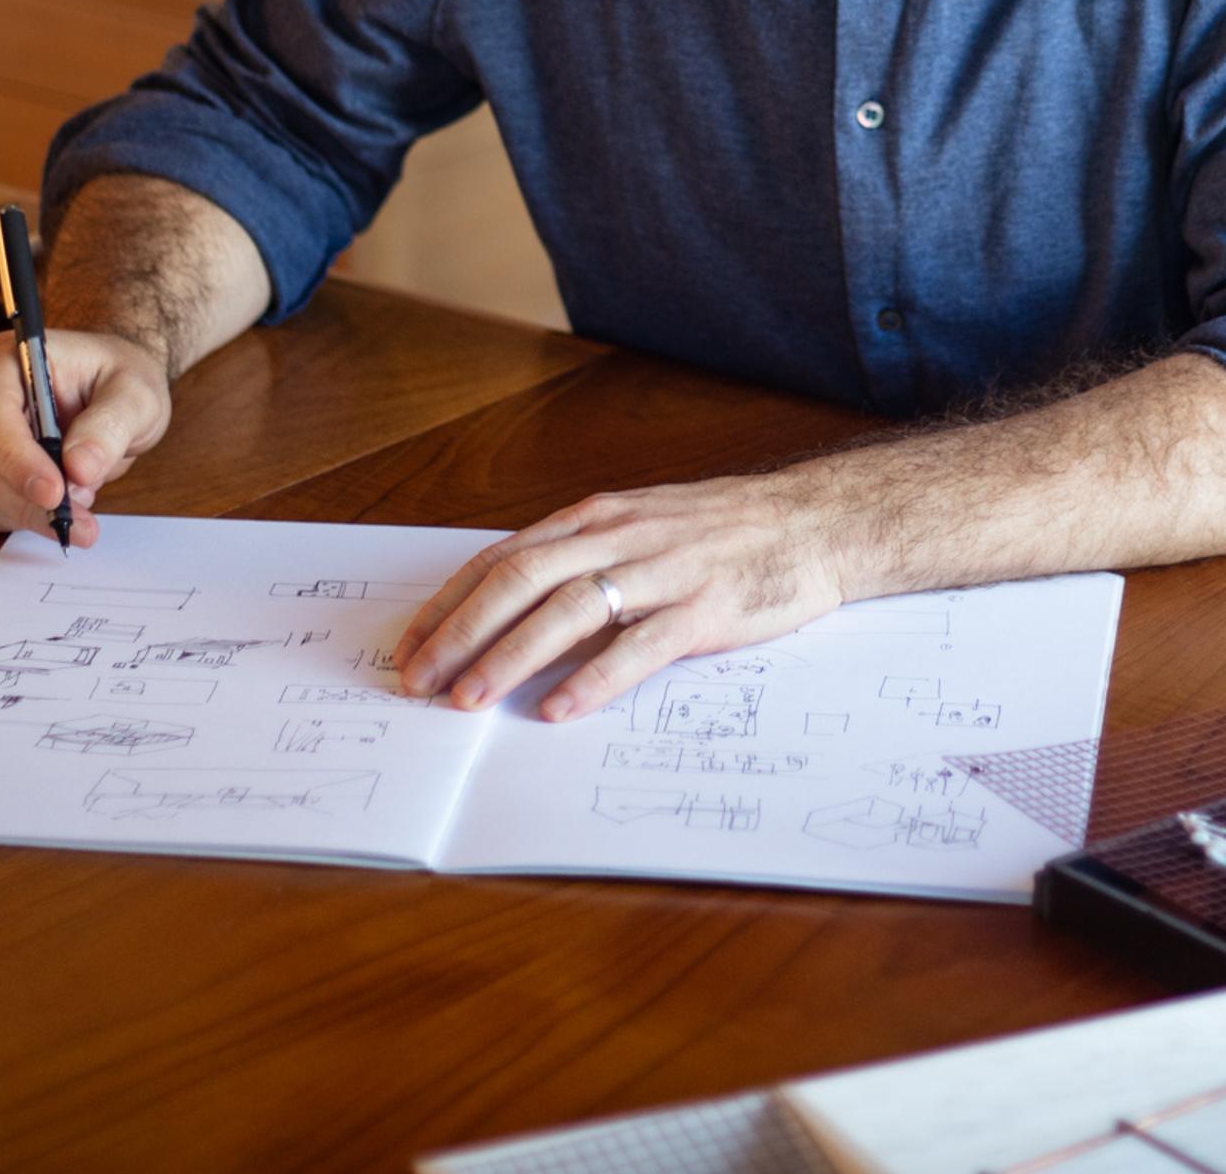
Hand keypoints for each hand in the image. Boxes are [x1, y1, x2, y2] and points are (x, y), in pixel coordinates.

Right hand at [0, 327, 171, 546]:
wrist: (110, 390)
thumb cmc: (117, 381)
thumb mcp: (136, 396)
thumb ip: (110, 426)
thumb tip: (80, 469)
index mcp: (9, 357)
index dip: (16, 458)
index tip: (55, 494)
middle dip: (23, 499)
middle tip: (79, 521)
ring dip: (19, 512)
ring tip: (76, 508)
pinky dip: (11, 516)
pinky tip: (49, 508)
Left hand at [393, 472, 856, 721]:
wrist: (817, 522)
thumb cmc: (725, 530)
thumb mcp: (641, 525)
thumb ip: (583, 558)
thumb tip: (511, 607)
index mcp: (598, 517)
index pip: (503, 556)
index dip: (449, 602)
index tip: (408, 645)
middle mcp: (621, 537)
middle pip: (521, 579)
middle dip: (460, 631)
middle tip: (417, 680)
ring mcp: (664, 571)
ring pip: (569, 609)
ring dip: (510, 655)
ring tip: (469, 698)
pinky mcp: (705, 609)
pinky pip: (639, 646)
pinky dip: (594, 678)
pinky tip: (559, 708)